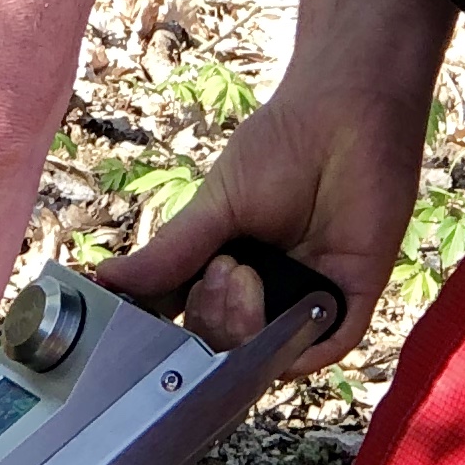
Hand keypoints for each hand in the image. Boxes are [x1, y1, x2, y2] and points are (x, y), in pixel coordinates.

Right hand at [96, 77, 427, 367]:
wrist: (340, 111)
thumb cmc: (280, 146)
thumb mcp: (213, 206)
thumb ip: (169, 254)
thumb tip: (109, 281)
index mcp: (230, 270)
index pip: (191, 319)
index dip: (169, 326)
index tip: (145, 315)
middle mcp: (269, 291)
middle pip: (225, 344)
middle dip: (211, 316)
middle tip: (219, 267)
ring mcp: (311, 295)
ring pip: (270, 353)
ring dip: (244, 327)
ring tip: (239, 271)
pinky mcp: (355, 292)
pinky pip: (330, 343)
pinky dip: (302, 347)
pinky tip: (276, 321)